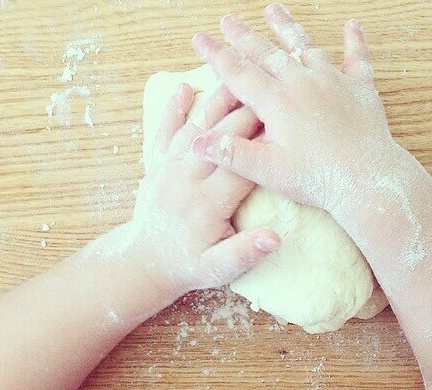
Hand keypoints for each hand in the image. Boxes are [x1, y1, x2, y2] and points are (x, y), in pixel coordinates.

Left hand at [114, 83, 279, 295]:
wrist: (144, 263)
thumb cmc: (187, 266)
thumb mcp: (218, 270)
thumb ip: (244, 252)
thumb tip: (275, 237)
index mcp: (206, 204)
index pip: (240, 166)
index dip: (264, 145)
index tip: (286, 126)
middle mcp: (185, 180)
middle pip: (219, 138)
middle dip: (246, 114)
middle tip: (270, 92)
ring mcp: (167, 169)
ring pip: (194, 127)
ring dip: (216, 102)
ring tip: (236, 77)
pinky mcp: (156, 166)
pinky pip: (163, 132)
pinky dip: (172, 110)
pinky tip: (184, 88)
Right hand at [190, 3, 401, 214]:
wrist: (368, 181)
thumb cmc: (318, 179)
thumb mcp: (269, 171)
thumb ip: (232, 153)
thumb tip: (197, 141)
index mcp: (278, 102)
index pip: (238, 73)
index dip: (216, 55)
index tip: (200, 38)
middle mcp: (303, 83)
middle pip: (267, 53)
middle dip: (244, 37)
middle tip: (228, 20)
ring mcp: (333, 82)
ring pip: (305, 47)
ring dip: (288, 28)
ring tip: (273, 10)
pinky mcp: (360, 89)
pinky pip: (357, 59)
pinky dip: (354, 42)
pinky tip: (352, 26)